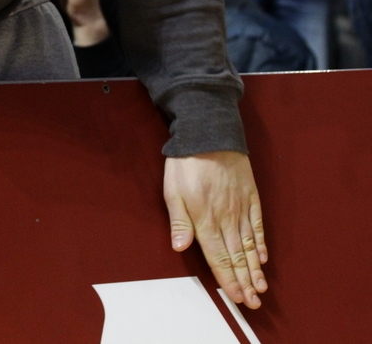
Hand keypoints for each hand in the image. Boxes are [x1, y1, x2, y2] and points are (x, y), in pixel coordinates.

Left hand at [163, 152, 267, 307]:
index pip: (218, 257)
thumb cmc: (185, 163)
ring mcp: (241, 207)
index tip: (236, 297)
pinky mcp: (250, 195)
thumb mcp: (172, 191)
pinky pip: (257, 224)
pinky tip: (263, 256)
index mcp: (205, 219)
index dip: (227, 279)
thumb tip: (181, 248)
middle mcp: (226, 217)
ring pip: (249, 244)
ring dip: (255, 268)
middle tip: (253, 302)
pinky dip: (260, 242)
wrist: (209, 133)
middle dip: (244, 281)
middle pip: (237, 256)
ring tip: (261, 287)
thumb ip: (179, 222)